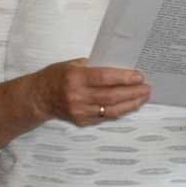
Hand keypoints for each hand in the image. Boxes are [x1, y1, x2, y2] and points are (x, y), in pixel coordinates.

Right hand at [31, 58, 150, 125]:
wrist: (38, 98)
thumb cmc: (55, 76)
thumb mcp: (71, 64)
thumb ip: (92, 66)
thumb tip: (118, 67)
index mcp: (75, 77)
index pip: (104, 78)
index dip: (124, 78)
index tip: (139, 76)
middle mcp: (77, 96)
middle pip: (111, 96)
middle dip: (132, 92)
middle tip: (147, 88)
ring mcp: (79, 111)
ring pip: (111, 110)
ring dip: (130, 104)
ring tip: (143, 98)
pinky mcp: (81, 121)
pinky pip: (105, 117)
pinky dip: (119, 111)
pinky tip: (129, 105)